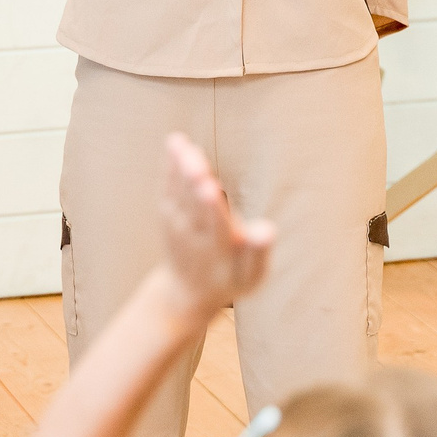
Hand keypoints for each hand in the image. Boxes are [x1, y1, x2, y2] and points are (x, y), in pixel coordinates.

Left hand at [158, 133, 272, 317]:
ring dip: (179, 169)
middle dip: (194, 183)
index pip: (215, 227)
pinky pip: (168, 188)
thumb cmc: (230, 279)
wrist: (188, 292)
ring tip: (181, 144)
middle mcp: (193, 237)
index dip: (212, 207)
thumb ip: (258, 252)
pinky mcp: (168, 215)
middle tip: (194, 161)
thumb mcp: (251, 275)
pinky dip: (170, 167)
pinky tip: (175, 143)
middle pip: (193, 207)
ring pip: (178, 194)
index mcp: (218, 251)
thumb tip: (268, 229)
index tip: (211, 188)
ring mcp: (177, 226)